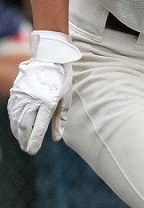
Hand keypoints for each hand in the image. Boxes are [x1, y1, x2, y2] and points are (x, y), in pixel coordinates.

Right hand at [7, 31, 80, 154]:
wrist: (49, 57)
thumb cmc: (62, 78)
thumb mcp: (66, 97)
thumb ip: (60, 119)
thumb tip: (55, 138)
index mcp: (48, 102)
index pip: (38, 127)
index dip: (34, 141)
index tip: (32, 151)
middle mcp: (33, 99)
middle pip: (24, 125)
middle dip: (24, 140)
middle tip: (26, 149)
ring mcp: (22, 95)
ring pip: (16, 119)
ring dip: (17, 132)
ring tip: (21, 141)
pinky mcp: (16, 91)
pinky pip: (12, 109)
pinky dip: (13, 120)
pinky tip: (17, 126)